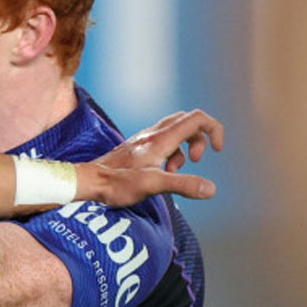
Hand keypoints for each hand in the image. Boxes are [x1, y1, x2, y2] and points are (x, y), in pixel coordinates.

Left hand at [78, 109, 224, 206]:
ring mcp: (144, 141)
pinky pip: (164, 143)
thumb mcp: (153, 185)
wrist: (88, 181)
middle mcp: (153, 135)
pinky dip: (172, 155)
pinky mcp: (138, 150)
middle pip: (188, 122)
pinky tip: (162, 174)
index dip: (214, 130)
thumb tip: (211, 188)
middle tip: (196, 160)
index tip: (217, 150)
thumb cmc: (116, 183)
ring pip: (175, 133)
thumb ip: (182, 184)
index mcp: (161, 139)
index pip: (197, 118)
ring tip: (175, 172)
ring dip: (185, 150)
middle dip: (200, 139)